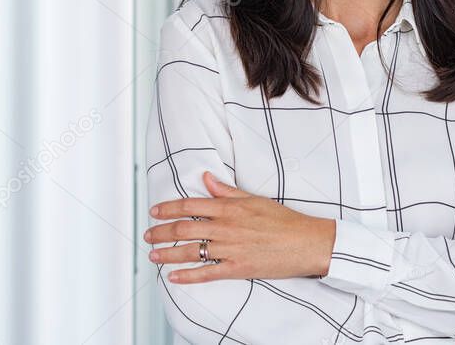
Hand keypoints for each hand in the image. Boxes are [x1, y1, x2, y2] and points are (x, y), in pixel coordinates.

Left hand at [144, 171, 335, 283]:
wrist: (307, 242)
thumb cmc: (283, 220)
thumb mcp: (255, 199)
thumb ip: (227, 190)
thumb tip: (206, 178)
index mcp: (229, 208)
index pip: (190, 206)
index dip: (168, 208)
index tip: (154, 211)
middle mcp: (226, 227)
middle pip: (184, 229)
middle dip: (161, 232)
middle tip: (147, 234)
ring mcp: (230, 249)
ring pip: (191, 252)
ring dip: (168, 254)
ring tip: (153, 255)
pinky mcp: (238, 269)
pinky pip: (207, 273)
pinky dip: (188, 276)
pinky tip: (174, 277)